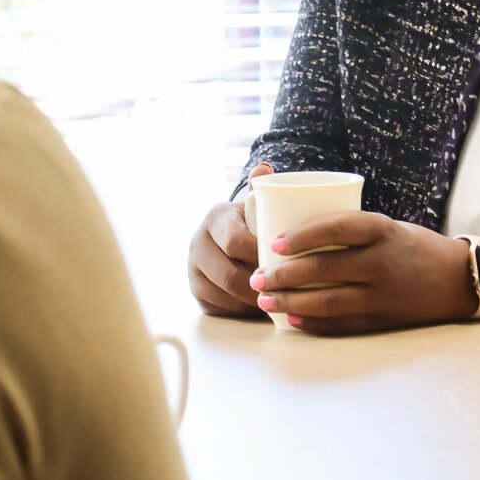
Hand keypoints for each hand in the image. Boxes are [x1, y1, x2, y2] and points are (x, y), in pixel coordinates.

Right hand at [188, 163, 274, 315]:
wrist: (229, 237)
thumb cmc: (252, 221)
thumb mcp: (256, 204)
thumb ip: (262, 188)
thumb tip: (265, 169)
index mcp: (216, 218)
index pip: (236, 242)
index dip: (261, 256)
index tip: (285, 263)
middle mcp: (198, 243)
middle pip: (229, 275)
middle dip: (259, 286)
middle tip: (286, 290)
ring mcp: (194, 269)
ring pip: (226, 295)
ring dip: (253, 302)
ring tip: (278, 300)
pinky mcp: (197, 292)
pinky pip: (221, 308)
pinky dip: (243, 311)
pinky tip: (262, 307)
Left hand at [247, 212, 477, 334]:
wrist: (458, 278)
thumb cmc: (412, 246)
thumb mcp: (386, 226)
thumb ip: (349, 229)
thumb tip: (292, 224)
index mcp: (382, 230)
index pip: (337, 227)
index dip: (302, 235)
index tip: (273, 242)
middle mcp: (383, 261)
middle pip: (325, 268)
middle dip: (284, 274)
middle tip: (256, 276)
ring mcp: (384, 294)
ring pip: (329, 300)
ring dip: (291, 301)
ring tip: (264, 299)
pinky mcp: (385, 320)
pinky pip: (344, 324)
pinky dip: (314, 323)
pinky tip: (292, 319)